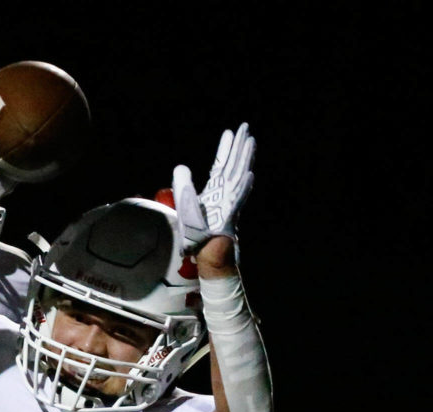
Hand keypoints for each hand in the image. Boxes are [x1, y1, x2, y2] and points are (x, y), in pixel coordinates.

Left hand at [173, 123, 254, 253]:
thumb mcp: (184, 208)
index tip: (229, 133)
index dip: (225, 151)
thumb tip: (181, 166)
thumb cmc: (195, 240)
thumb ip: (183, 187)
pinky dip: (243, 190)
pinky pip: (235, 204)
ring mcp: (229, 209)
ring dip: (244, 161)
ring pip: (237, 181)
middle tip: (245, 127)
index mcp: (215, 195)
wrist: (203, 262)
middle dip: (239, 148)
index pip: (220, 168)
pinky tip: (249, 175)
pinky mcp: (229, 222)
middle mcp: (225, 199)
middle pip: (233, 169)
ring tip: (250, 141)